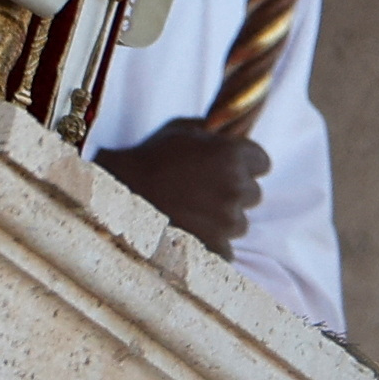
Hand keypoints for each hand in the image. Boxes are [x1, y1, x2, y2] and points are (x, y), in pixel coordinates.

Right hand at [96, 118, 268, 251]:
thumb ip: (212, 132)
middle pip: (253, 194)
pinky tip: (188, 233)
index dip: (246, 165)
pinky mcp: (216, 248)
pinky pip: (225, 249)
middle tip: (203, 192)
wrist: (115, 197)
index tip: (229, 168)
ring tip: (190, 213)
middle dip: (233, 192)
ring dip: (222, 220)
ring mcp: (227, 220)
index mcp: (233, 155)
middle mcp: (236, 187)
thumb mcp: (181, 130)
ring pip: (239, 223)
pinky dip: (211, 245)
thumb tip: (227, 132)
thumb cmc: (147, 159)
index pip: (262, 162)